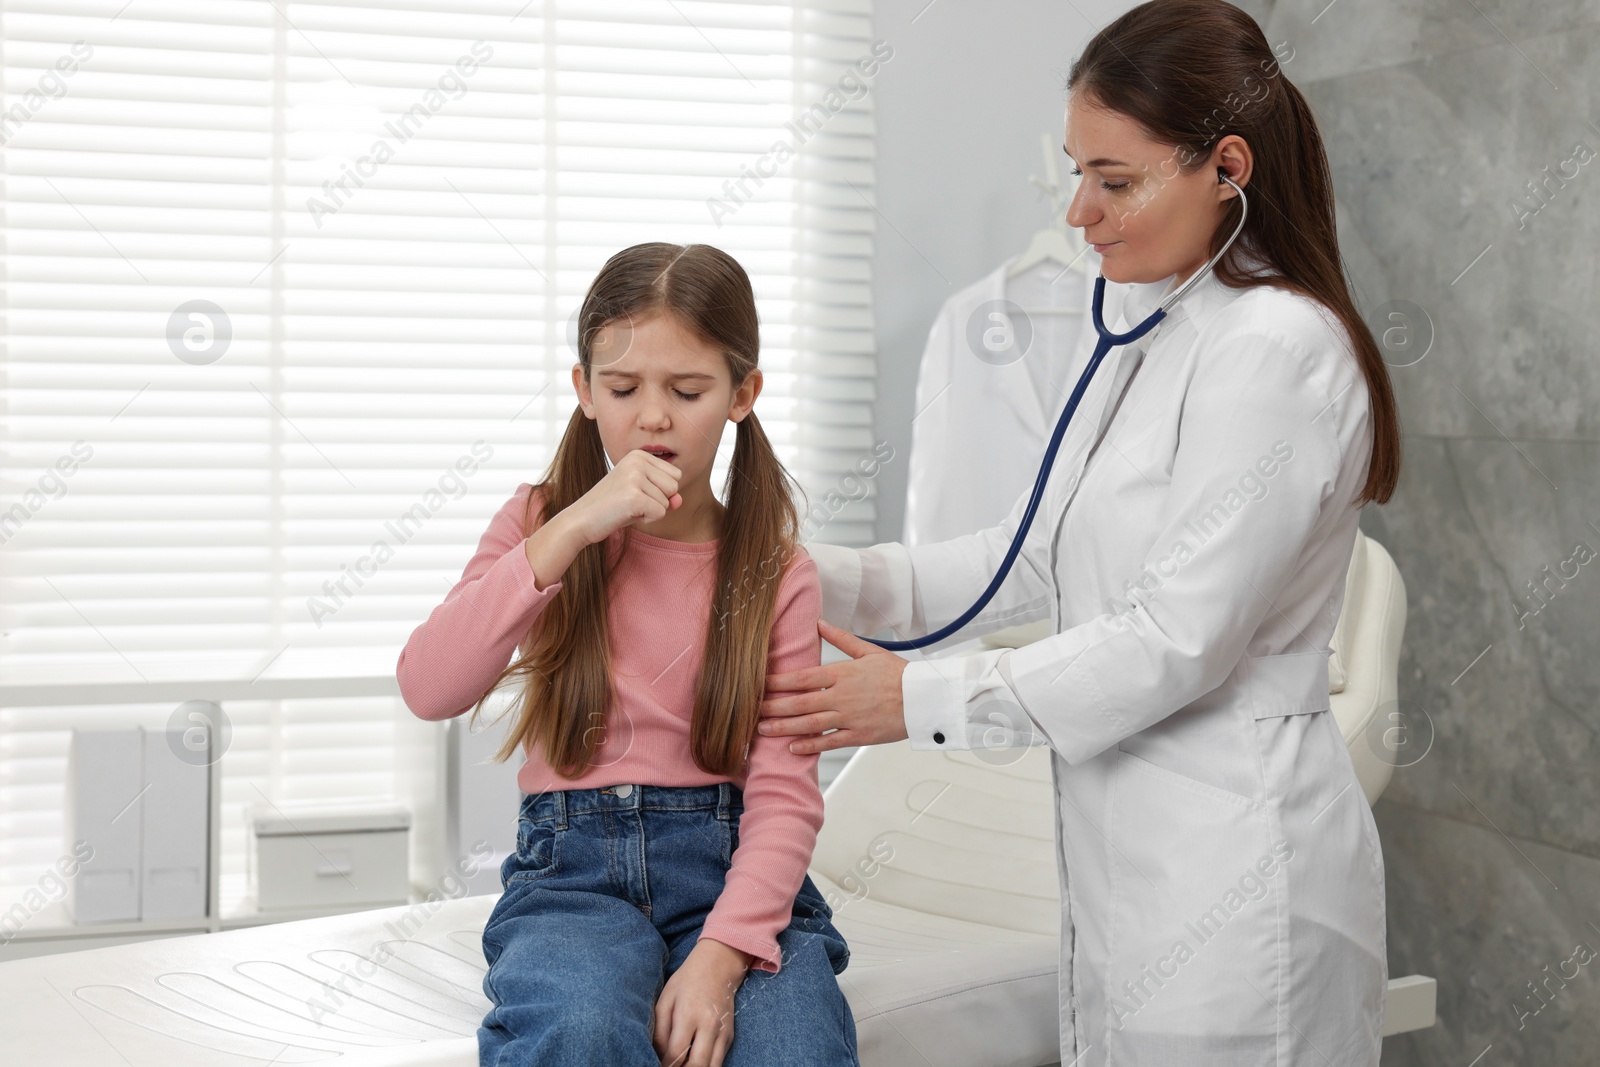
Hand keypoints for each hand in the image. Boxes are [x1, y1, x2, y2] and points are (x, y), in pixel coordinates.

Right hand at [567, 448, 682, 545]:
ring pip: (667, 501)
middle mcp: (637, 460)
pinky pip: (660, 512)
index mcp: (638, 455)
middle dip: (658, 501)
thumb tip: (679, 500)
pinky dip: (647, 519)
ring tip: (627, 507)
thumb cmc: (613, 507)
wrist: (581, 519)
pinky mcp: (633, 496)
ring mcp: (634, 477)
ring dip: (650, 511)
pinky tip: (626, 514)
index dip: (660, 491)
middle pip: (674, 487)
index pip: (675, 475)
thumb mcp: (643, 496)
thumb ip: (666, 495)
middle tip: (631, 501)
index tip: (636, 493)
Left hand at [653, 938, 748, 1066]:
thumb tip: (659, 1056)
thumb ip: (660, 1030)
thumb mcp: (666, 999)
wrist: (718, 965)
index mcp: (689, 1014)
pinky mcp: (730, 1036)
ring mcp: (723, 1032)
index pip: (676, 1054)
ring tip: (682, 1066)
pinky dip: (706, 1066)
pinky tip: (693, 1061)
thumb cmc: (687, 981)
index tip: (658, 1065)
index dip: (665, 1065)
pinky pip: (718, 1061)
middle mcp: (710, 1026)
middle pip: (696, 1066)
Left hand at [757, 620, 909, 753]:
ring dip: (784, 728)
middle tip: (751, 711)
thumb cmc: (898, 673)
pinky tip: (793, 748)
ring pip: (810, 724)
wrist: (924, 698)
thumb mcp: (869, 651)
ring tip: (763, 730)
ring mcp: (850, 717)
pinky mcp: (859, 735)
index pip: (803, 677)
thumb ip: (841, 639)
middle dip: (773, 707)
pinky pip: (830, 741)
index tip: (759, 684)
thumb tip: (819, 623)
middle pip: (800, 703)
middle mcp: (842, 696)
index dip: (778, 682)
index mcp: (842, 673)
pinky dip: (810, 745)